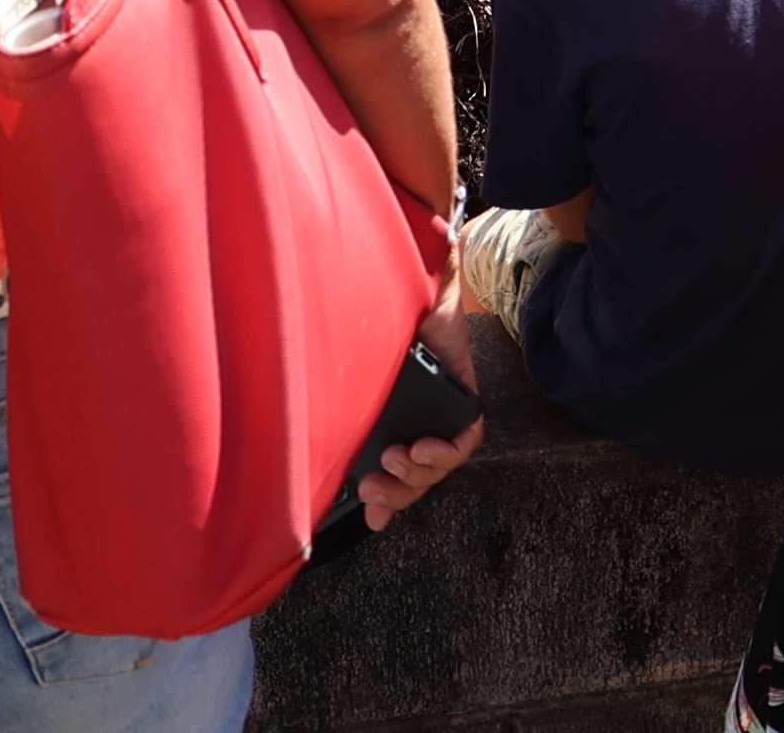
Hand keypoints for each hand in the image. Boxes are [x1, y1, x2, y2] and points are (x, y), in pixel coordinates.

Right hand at [353, 289, 489, 534]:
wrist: (422, 275)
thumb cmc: (383, 313)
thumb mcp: (358, 352)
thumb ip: (344, 371)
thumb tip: (315, 382)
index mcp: (395, 416)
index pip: (398, 466)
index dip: (389, 496)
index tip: (369, 510)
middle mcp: (419, 416)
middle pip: (416, 472)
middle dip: (397, 492)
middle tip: (373, 488)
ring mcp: (443, 408)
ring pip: (437, 463)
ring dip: (415, 477)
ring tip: (395, 463)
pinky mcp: (466, 394)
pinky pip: (468, 437)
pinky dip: (449, 451)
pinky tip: (426, 449)